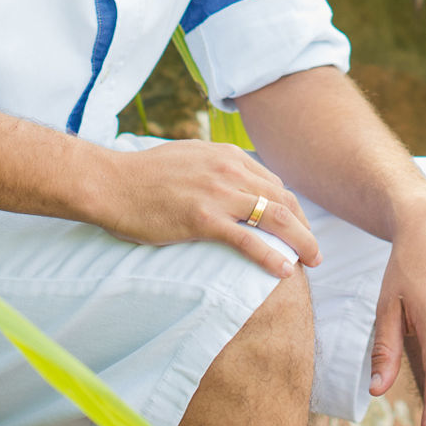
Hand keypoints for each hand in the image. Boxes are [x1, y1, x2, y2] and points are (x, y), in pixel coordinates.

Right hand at [88, 140, 321, 276]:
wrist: (110, 182)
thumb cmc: (143, 175)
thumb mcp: (188, 157)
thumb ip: (215, 167)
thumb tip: (232, 184)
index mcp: (226, 155)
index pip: (273, 183)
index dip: (292, 209)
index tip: (298, 229)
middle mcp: (229, 169)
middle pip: (283, 199)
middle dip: (305, 226)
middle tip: (315, 251)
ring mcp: (217, 194)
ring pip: (275, 217)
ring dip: (301, 242)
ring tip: (312, 261)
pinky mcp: (203, 218)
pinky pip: (248, 240)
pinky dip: (271, 256)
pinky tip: (284, 271)